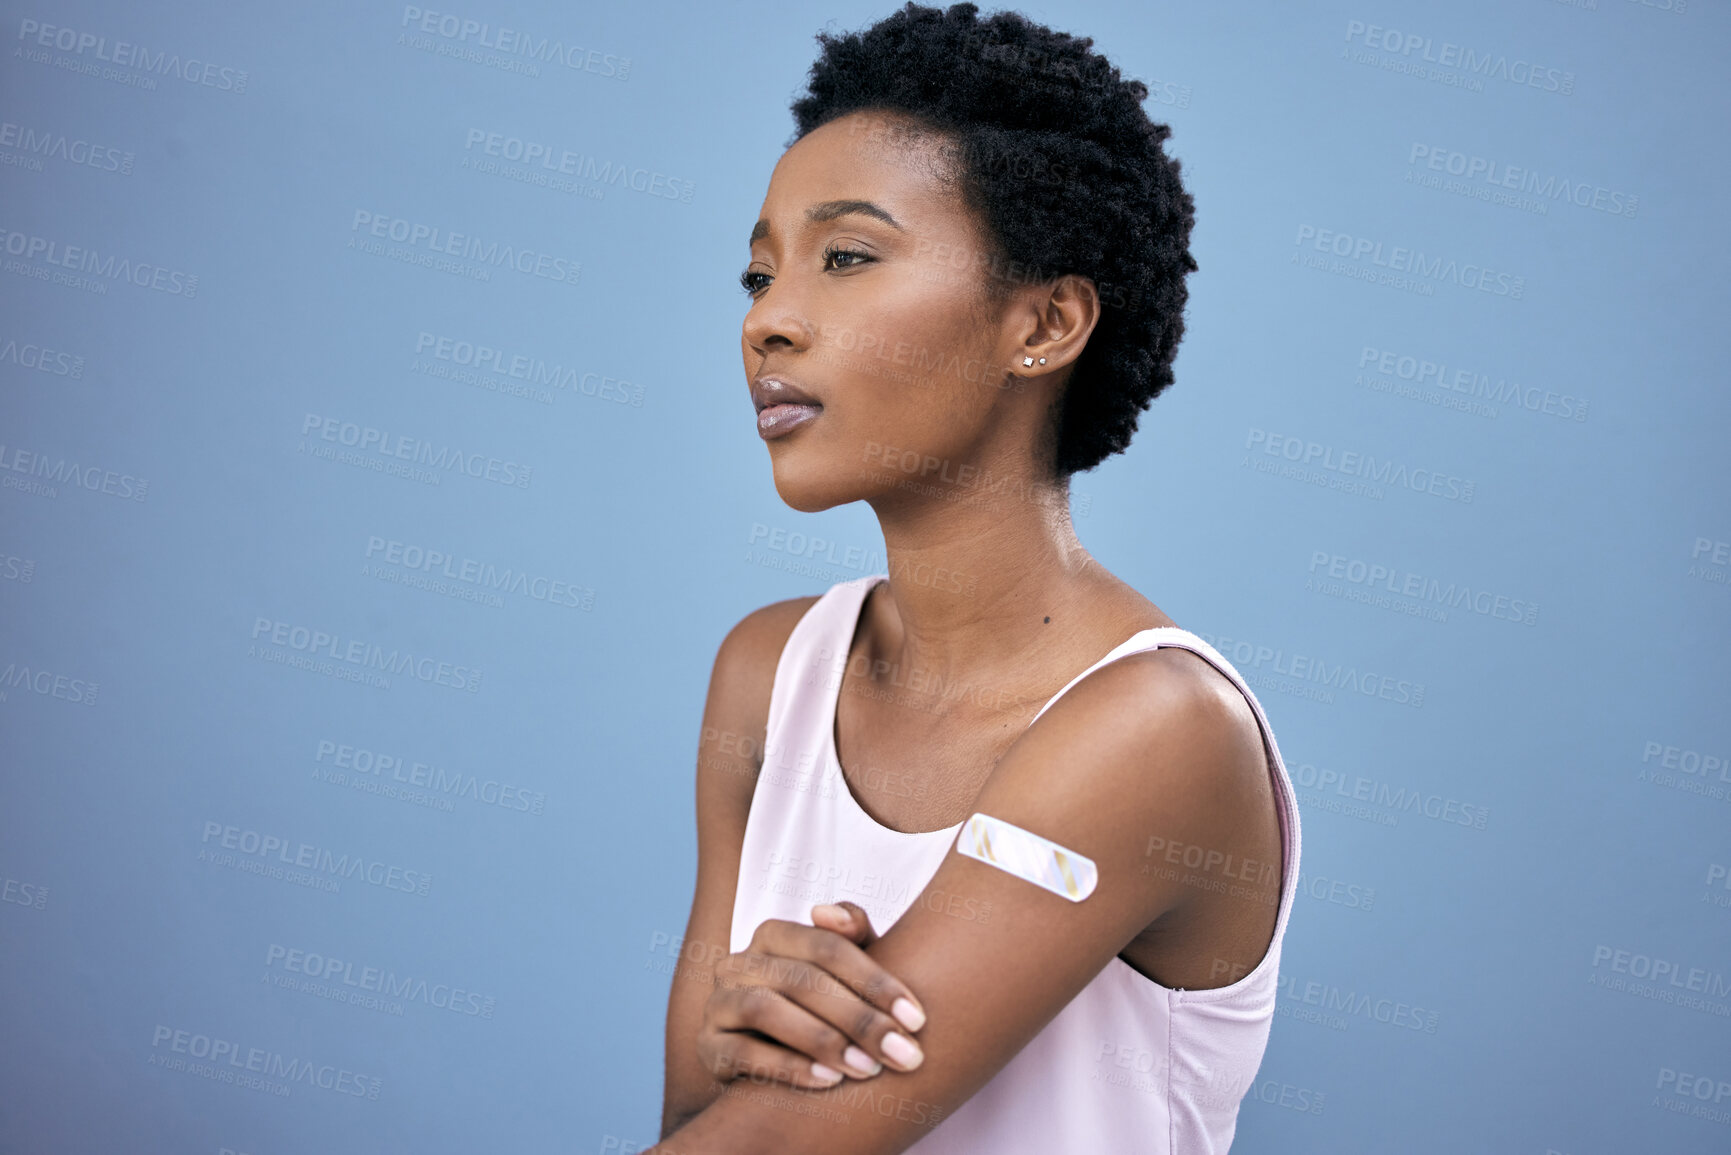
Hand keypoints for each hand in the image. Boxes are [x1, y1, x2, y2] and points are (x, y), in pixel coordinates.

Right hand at [696, 901, 927, 1089]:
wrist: (773, 1063)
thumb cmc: (823, 1008)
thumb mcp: (846, 973)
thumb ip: (852, 937)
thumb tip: (829, 912)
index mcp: (774, 935)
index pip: (827, 946)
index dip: (875, 981)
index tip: (917, 1019)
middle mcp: (740, 962)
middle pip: (801, 979)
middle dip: (859, 1018)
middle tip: (902, 1052)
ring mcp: (718, 1003)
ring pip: (765, 1009)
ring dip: (822, 1039)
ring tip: (867, 1068)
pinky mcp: (707, 1047)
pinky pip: (742, 1053)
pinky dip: (787, 1066)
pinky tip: (828, 1081)